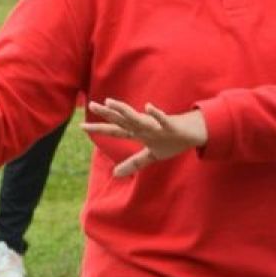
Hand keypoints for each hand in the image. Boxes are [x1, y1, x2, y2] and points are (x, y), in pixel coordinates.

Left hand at [81, 98, 206, 177]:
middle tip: (91, 105)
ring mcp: (156, 125)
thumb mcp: (151, 155)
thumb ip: (133, 163)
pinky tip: (148, 107)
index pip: (115, 130)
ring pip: (138, 118)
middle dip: (107, 113)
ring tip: (111, 102)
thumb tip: (115, 174)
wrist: (193, 133)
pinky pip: (162, 119)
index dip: (99, 128)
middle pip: (122, 120)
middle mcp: (144, 126)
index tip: (81, 125)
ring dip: (124, 111)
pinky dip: (156, 114)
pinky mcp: (170, 125)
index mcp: (138, 133)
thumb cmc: (171, 141)